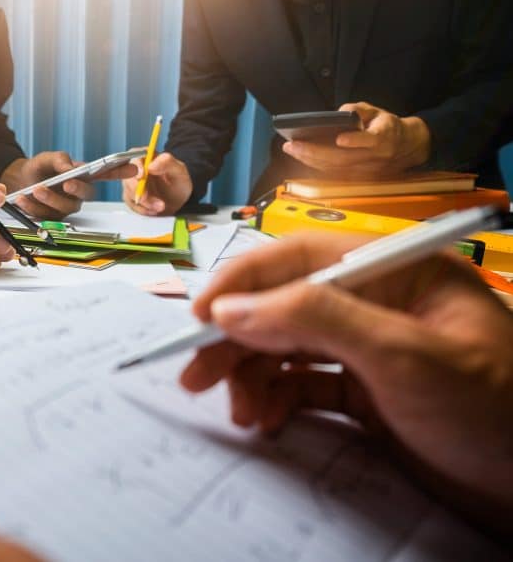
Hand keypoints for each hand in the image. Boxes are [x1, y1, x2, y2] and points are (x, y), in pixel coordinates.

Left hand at [2, 152, 135, 218]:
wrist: (18, 180)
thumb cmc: (39, 168)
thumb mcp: (48, 158)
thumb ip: (59, 160)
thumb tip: (70, 167)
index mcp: (83, 176)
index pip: (106, 174)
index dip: (120, 172)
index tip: (134, 168)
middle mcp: (78, 194)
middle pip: (87, 195)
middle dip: (77, 189)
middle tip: (66, 182)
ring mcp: (66, 207)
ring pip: (64, 207)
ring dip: (50, 198)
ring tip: (36, 188)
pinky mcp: (51, 217)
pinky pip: (45, 214)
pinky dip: (32, 205)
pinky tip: (22, 197)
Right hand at [121, 153, 192, 215]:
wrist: (179, 200)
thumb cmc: (179, 182)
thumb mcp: (179, 171)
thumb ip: (167, 163)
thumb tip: (151, 165)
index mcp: (147, 157)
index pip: (135, 157)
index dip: (135, 167)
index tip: (141, 177)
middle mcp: (137, 169)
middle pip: (127, 176)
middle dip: (137, 190)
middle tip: (148, 198)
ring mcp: (132, 183)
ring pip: (129, 192)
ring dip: (144, 202)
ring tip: (160, 206)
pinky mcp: (132, 196)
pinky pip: (132, 204)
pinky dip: (143, 209)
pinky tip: (154, 209)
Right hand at [180, 233, 512, 537]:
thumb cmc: (490, 409)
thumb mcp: (403, 357)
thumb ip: (314, 319)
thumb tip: (229, 307)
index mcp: (395, 270)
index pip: (301, 257)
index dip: (243, 282)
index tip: (198, 318)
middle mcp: (377, 302)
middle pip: (285, 305)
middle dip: (238, 339)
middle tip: (194, 376)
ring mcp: (371, 349)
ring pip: (288, 348)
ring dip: (254, 376)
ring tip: (241, 414)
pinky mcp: (367, 393)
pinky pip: (304, 386)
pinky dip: (279, 400)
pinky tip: (269, 421)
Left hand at [282, 102, 430, 177]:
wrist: (405, 147)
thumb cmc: (386, 127)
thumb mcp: (377, 111)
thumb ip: (359, 109)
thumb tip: (341, 112)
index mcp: (383, 138)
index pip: (371, 141)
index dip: (356, 141)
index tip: (340, 138)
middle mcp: (373, 158)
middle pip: (342, 158)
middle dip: (315, 152)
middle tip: (293, 145)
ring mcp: (364, 170)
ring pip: (334, 168)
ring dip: (310, 160)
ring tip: (291, 149)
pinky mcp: (357, 177)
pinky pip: (333, 173)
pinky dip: (315, 165)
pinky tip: (300, 157)